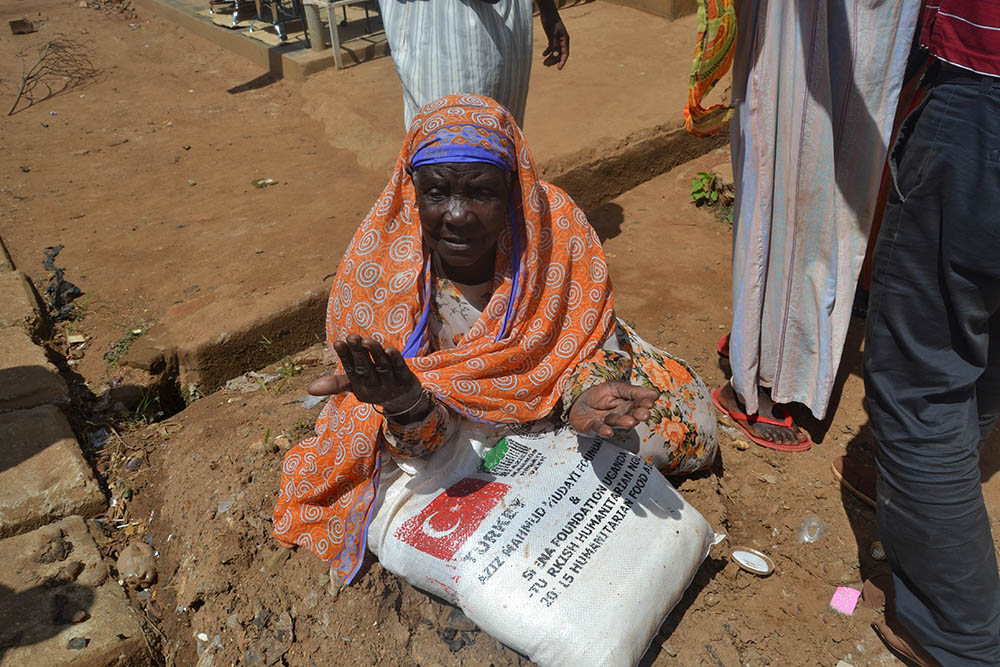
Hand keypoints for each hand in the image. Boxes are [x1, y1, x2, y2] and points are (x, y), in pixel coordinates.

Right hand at [307, 335, 425, 416]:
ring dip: (375, 353)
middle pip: (365, 369)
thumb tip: (309, 389)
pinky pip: (400, 368)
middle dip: (358, 353)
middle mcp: (375, 388)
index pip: (351, 370)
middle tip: (351, 337)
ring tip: (366, 340)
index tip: (338, 343)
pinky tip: (390, 349)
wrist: (405, 403)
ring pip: (382, 367)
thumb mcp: (355, 385)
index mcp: (360, 388)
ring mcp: (391, 385)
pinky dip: (395, 360)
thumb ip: (335, 384)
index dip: (345, 357)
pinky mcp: (406, 380)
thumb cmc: (375, 386)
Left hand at [539, 6, 568, 68]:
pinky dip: (548, 51)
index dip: (562, 62)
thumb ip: (554, 45)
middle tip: (546, 65)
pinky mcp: (553, 38)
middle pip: (559, 54)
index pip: (565, 54)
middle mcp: (562, 41)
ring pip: (555, 51)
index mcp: (565, 40)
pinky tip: (543, 54)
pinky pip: (552, 47)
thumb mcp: (553, 34)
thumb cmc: (552, 22)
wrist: (548, 13)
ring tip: (544, 63)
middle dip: (553, 60)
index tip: (559, 69)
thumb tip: (556, 56)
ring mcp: (558, 40)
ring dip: (550, 57)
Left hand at [569, 381, 659, 437]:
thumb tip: (655, 394)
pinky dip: (603, 430)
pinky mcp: (594, 428)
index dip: (644, 403)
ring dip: (623, 422)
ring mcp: (607, 423)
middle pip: (630, 415)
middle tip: (645, 415)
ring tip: (631, 421)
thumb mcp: (615, 388)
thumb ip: (633, 392)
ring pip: (617, 422)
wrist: (576, 401)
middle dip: (637, 415)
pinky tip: (608, 431)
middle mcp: (620, 416)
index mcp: (628, 405)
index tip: (650, 402)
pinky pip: (599, 429)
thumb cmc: (598, 395)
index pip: (638, 404)